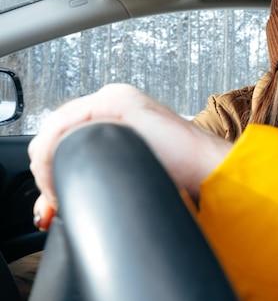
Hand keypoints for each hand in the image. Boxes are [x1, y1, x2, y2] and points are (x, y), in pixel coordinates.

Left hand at [28, 83, 231, 229]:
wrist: (207, 171)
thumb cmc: (178, 176)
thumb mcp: (128, 172)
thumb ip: (101, 172)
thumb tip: (64, 195)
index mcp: (115, 112)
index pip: (64, 135)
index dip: (51, 167)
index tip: (54, 200)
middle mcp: (112, 99)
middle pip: (56, 131)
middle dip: (47, 169)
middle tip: (53, 203)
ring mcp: (114, 98)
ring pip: (56, 129)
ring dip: (48, 165)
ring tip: (59, 196)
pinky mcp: (119, 102)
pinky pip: (65, 126)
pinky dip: (54, 156)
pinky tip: (62, 180)